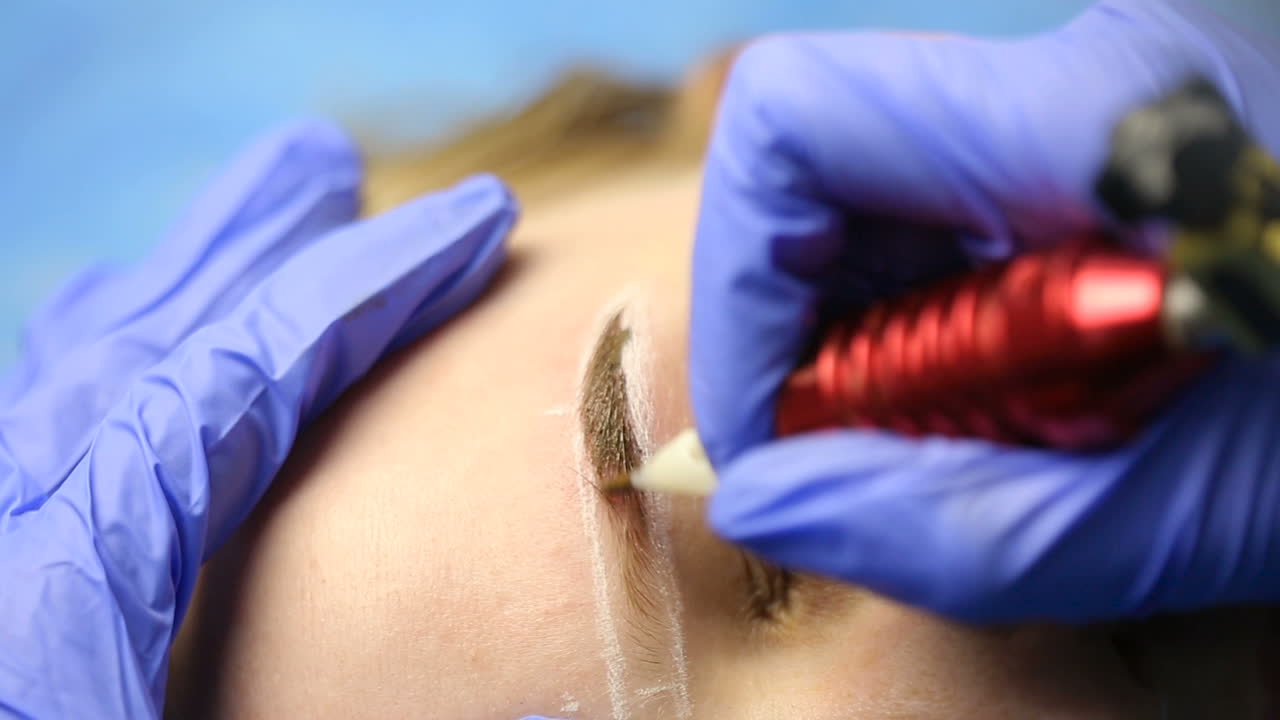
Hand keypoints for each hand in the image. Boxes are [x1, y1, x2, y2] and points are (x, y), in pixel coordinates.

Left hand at [0, 121, 515, 715]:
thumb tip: (562, 703)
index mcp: (40, 601)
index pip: (223, 393)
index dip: (358, 294)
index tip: (468, 227)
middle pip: (130, 350)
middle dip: (249, 250)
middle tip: (327, 169)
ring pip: (60, 383)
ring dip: (171, 295)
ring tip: (247, 231)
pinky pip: (26, 448)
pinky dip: (96, 374)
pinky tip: (125, 361)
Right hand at [691, 0, 1279, 621]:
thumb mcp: (1186, 518)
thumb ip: (950, 528)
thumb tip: (760, 500)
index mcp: (1099, 118)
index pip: (792, 123)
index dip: (738, 284)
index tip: (776, 430)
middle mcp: (1081, 71)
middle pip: (814, 167)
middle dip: (795, 335)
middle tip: (856, 461)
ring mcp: (1091, 100)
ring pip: (867, 201)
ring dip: (860, 340)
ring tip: (959, 441)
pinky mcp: (1100, 144)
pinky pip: (937, 220)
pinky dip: (925, 328)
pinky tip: (1003, 398)